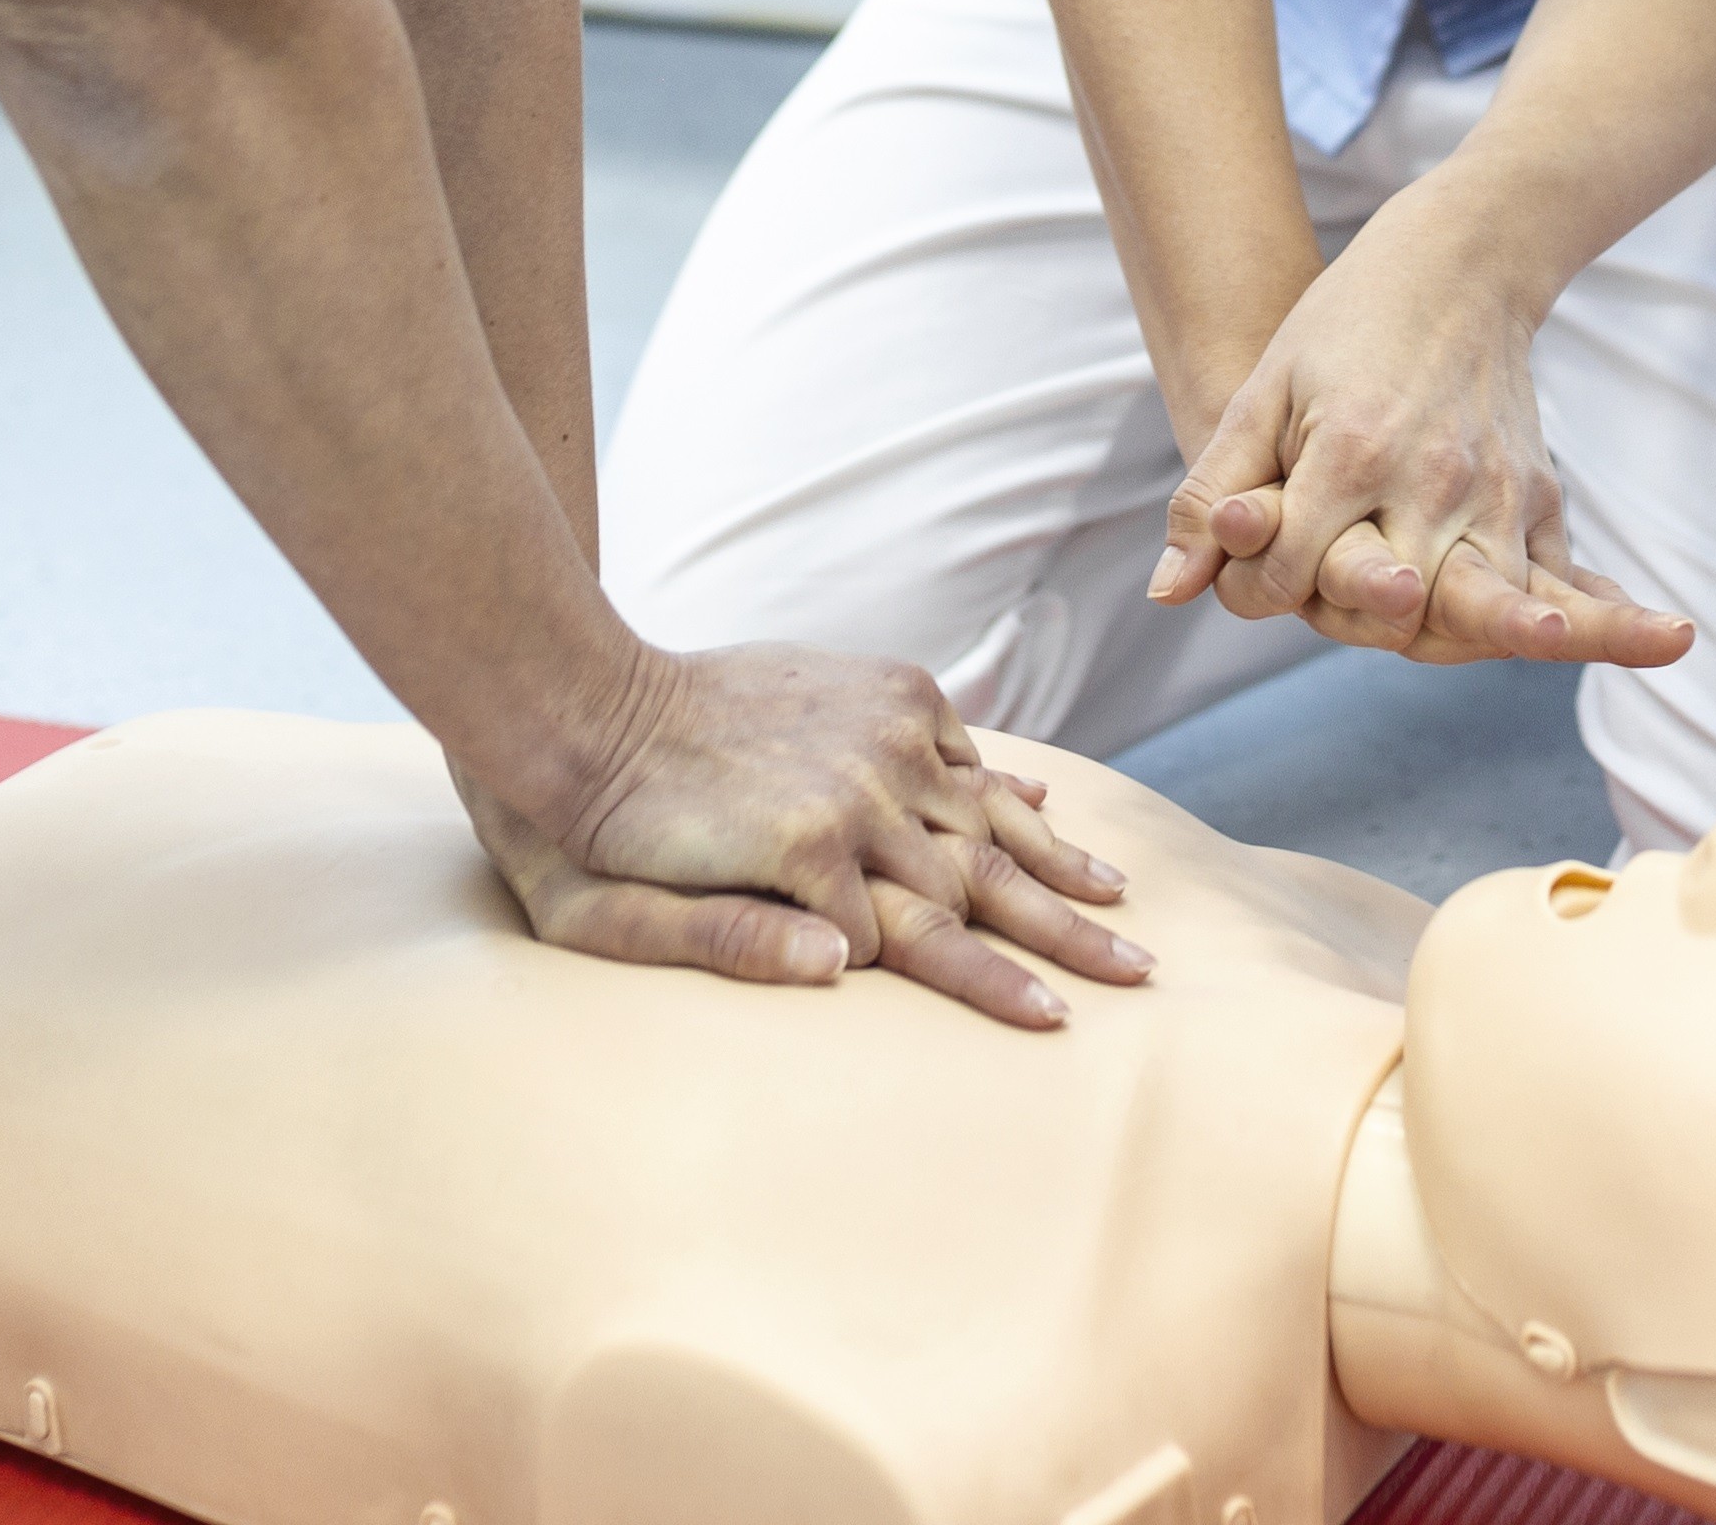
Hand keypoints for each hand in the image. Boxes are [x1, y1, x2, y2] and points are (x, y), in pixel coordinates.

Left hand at [472, 643, 1148, 1028]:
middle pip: (983, 881)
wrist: (579, 698)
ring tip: (1117, 896)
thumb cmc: (587, 835)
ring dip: (1054, 858)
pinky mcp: (875, 690)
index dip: (991, 988)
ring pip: (985, 813)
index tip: (1052, 1025)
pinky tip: (1045, 802)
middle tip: (1137, 972)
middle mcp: (861, 792)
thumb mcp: (613, 922)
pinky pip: (957, 745)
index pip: (925, 942)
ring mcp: (875, 735)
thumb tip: (841, 969)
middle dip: (1063, 933)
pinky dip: (1001, 779)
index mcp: (808, 856)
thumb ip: (726, 947)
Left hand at [1145, 203, 1694, 669]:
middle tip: (1397, 605)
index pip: (1294, 567)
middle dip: (1383, 610)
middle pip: (1406, 592)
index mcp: (1353, 452)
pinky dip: (1597, 618)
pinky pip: (1563, 578)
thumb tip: (1171, 593)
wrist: (1462, 259)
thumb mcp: (1264, 393)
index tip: (1258, 572)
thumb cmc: (1346, 329)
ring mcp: (1498, 491)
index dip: (1262, 585)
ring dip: (1525, 630)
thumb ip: (1215, 494)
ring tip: (1583, 646)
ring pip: (1499, 596)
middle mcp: (1432, 478)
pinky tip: (1660, 640)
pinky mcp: (1542, 498)